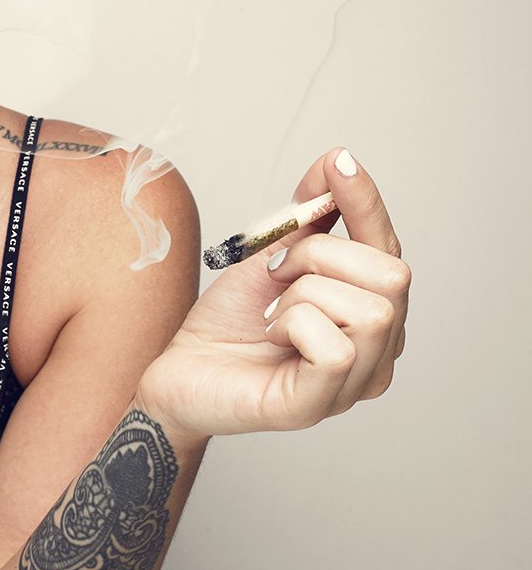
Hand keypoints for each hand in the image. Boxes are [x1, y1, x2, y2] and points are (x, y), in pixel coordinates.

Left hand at [138, 147, 409, 440]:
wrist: (177, 369)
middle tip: (276, 276)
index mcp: (375, 316)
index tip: (338, 162)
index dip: (367, 203)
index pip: (391, 250)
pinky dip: (296, 328)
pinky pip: (336, 351)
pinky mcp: (317, 407)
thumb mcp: (272, 253)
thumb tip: (338, 161)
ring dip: (303, 296)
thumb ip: (311, 213)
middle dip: (322, 258)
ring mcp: (352, 386)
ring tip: (273, 315)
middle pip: (391, 275)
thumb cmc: (229, 322)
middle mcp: (378, 354)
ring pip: (369, 311)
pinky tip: (274, 337)